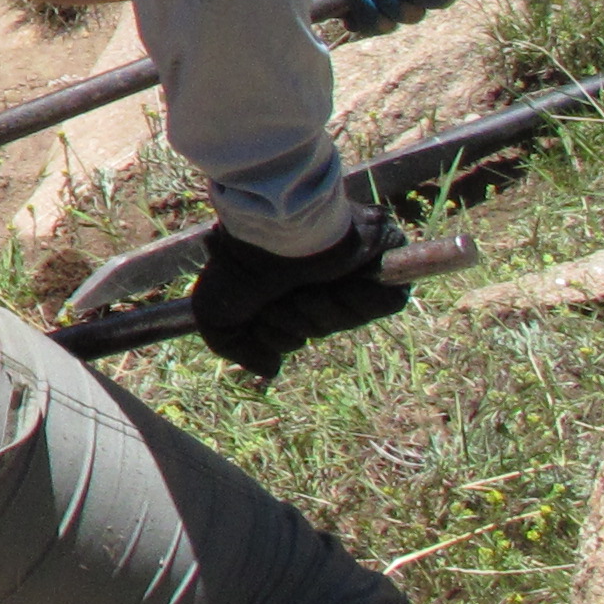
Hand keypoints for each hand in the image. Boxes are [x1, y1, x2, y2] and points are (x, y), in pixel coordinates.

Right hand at [190, 204, 411, 378]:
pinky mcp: (385, 256)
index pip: (296, 331)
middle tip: (283, 302)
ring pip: (354, 317)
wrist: (271, 235)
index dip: (281, 336)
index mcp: (285, 284)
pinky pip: (388, 301)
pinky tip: (336, 286)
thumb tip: (272, 368)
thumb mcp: (215, 316)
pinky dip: (362, 302)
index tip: (263, 316)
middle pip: (323, 326)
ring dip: (326, 312)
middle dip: (301, 324)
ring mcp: (353, 265)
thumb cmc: (240, 269)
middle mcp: (319, 274)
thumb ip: (234, 347)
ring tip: (307, 290)